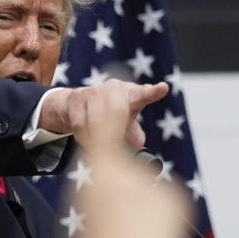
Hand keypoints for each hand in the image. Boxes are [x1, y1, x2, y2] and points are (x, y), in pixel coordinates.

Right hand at [38, 80, 168, 148]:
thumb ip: (133, 132)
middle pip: (118, 111)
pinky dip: (84, 138)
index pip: (145, 93)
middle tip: (113, 149)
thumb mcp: (124, 122)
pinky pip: (81, 125)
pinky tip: (86, 139)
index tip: (164, 88)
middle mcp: (114, 88)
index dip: (154, 92)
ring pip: (97, 120)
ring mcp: (94, 91)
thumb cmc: (106, 112)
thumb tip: (139, 144)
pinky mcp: (77, 99)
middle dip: (116, 133)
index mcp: (131, 94)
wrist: (75, 104)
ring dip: (97, 139)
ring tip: (98, 146)